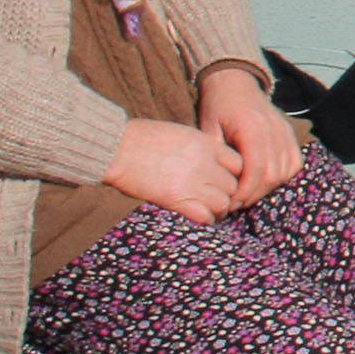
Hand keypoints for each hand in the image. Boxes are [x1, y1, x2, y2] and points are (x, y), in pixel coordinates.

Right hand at [104, 118, 241, 224]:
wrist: (115, 148)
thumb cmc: (140, 138)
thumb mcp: (179, 134)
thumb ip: (199, 149)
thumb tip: (209, 163)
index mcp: (205, 144)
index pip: (239, 163)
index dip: (234, 175)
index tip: (225, 181)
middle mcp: (204, 163)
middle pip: (233, 185)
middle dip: (228, 194)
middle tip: (218, 200)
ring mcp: (191, 182)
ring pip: (223, 203)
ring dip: (218, 209)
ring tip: (211, 211)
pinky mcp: (176, 199)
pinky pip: (205, 216)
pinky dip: (205, 219)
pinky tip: (198, 217)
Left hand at [199, 64, 302, 209]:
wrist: (234, 83)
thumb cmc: (217, 106)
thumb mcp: (207, 129)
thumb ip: (216, 156)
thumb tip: (219, 185)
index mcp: (251, 128)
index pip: (256, 169)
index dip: (246, 191)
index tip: (232, 201)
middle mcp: (273, 130)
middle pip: (273, 174)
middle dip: (255, 194)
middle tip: (237, 203)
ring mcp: (285, 131)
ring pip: (285, 171)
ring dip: (268, 187)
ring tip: (249, 193)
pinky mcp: (290, 133)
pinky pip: (295, 162)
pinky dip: (283, 176)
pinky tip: (266, 180)